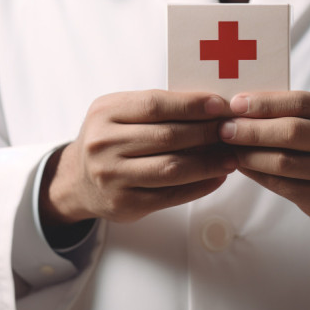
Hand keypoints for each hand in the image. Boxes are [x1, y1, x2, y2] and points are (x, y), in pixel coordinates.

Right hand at [40, 90, 236, 226]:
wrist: (77, 180)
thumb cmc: (110, 139)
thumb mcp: (120, 112)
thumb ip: (157, 107)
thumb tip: (211, 106)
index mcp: (106, 113)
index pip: (155, 105)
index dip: (191, 105)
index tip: (220, 105)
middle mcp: (105, 144)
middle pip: (167, 137)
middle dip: (207, 133)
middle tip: (233, 131)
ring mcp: (112, 177)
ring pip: (172, 168)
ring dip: (209, 162)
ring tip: (231, 156)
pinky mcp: (125, 204)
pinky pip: (170, 195)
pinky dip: (199, 186)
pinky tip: (217, 177)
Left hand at [219, 91, 309, 246]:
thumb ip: (299, 110)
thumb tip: (244, 104)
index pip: (302, 102)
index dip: (265, 103)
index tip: (236, 103)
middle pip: (292, 132)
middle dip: (252, 129)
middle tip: (225, 128)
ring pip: (283, 161)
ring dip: (249, 153)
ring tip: (228, 146)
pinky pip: (281, 183)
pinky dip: (257, 172)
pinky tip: (242, 164)